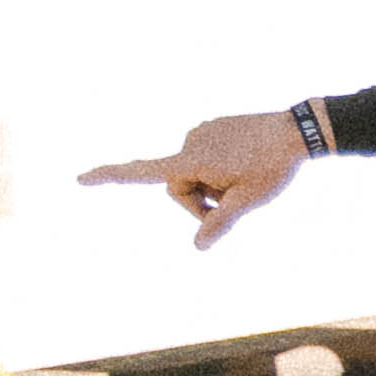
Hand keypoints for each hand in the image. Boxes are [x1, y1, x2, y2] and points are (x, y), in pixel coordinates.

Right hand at [88, 110, 310, 241]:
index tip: (79, 179)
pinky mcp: (212, 128)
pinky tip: (244, 165)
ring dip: (210, 186)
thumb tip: (198, 248)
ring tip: (243, 180)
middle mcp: (189, 142)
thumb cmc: (273, 168)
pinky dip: (218, 169)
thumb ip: (220, 223)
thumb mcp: (247, 201)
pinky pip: (206, 157)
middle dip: (198, 202)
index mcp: (191, 160)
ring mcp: (200, 132)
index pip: (143, 172)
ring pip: (193, 173)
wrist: (296, 131)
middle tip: (231, 204)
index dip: (110, 177)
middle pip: (178, 186)